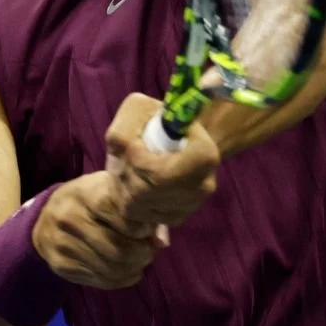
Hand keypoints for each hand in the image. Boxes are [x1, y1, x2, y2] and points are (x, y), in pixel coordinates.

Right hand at [31, 171, 160, 289]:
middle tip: (149, 251)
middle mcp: (70, 219)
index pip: (124, 218)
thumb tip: (161, 241)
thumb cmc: (87, 199)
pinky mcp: (62, 266)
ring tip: (140, 261)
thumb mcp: (108, 190)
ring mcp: (63, 245)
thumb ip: (135, 210)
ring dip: (134, 269)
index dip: (142, 229)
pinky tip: (128, 271)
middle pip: (119, 249)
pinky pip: (100, 281)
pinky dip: (121, 280)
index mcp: (85, 194)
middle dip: (142, 254)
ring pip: (111, 269)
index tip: (147, 230)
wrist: (45, 217)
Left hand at [104, 93, 219, 226]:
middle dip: (126, 175)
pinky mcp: (178, 217)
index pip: (161, 174)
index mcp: (204, 155)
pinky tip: (133, 182)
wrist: (175, 137)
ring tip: (126, 168)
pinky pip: (142, 217)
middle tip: (122, 159)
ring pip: (142, 208)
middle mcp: (203, 185)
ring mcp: (191, 205)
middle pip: (148, 192)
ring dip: (123, 188)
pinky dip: (129, 201)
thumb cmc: (156, 119)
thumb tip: (121, 154)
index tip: (130, 148)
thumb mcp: (138, 108)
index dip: (137, 163)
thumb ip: (124, 128)